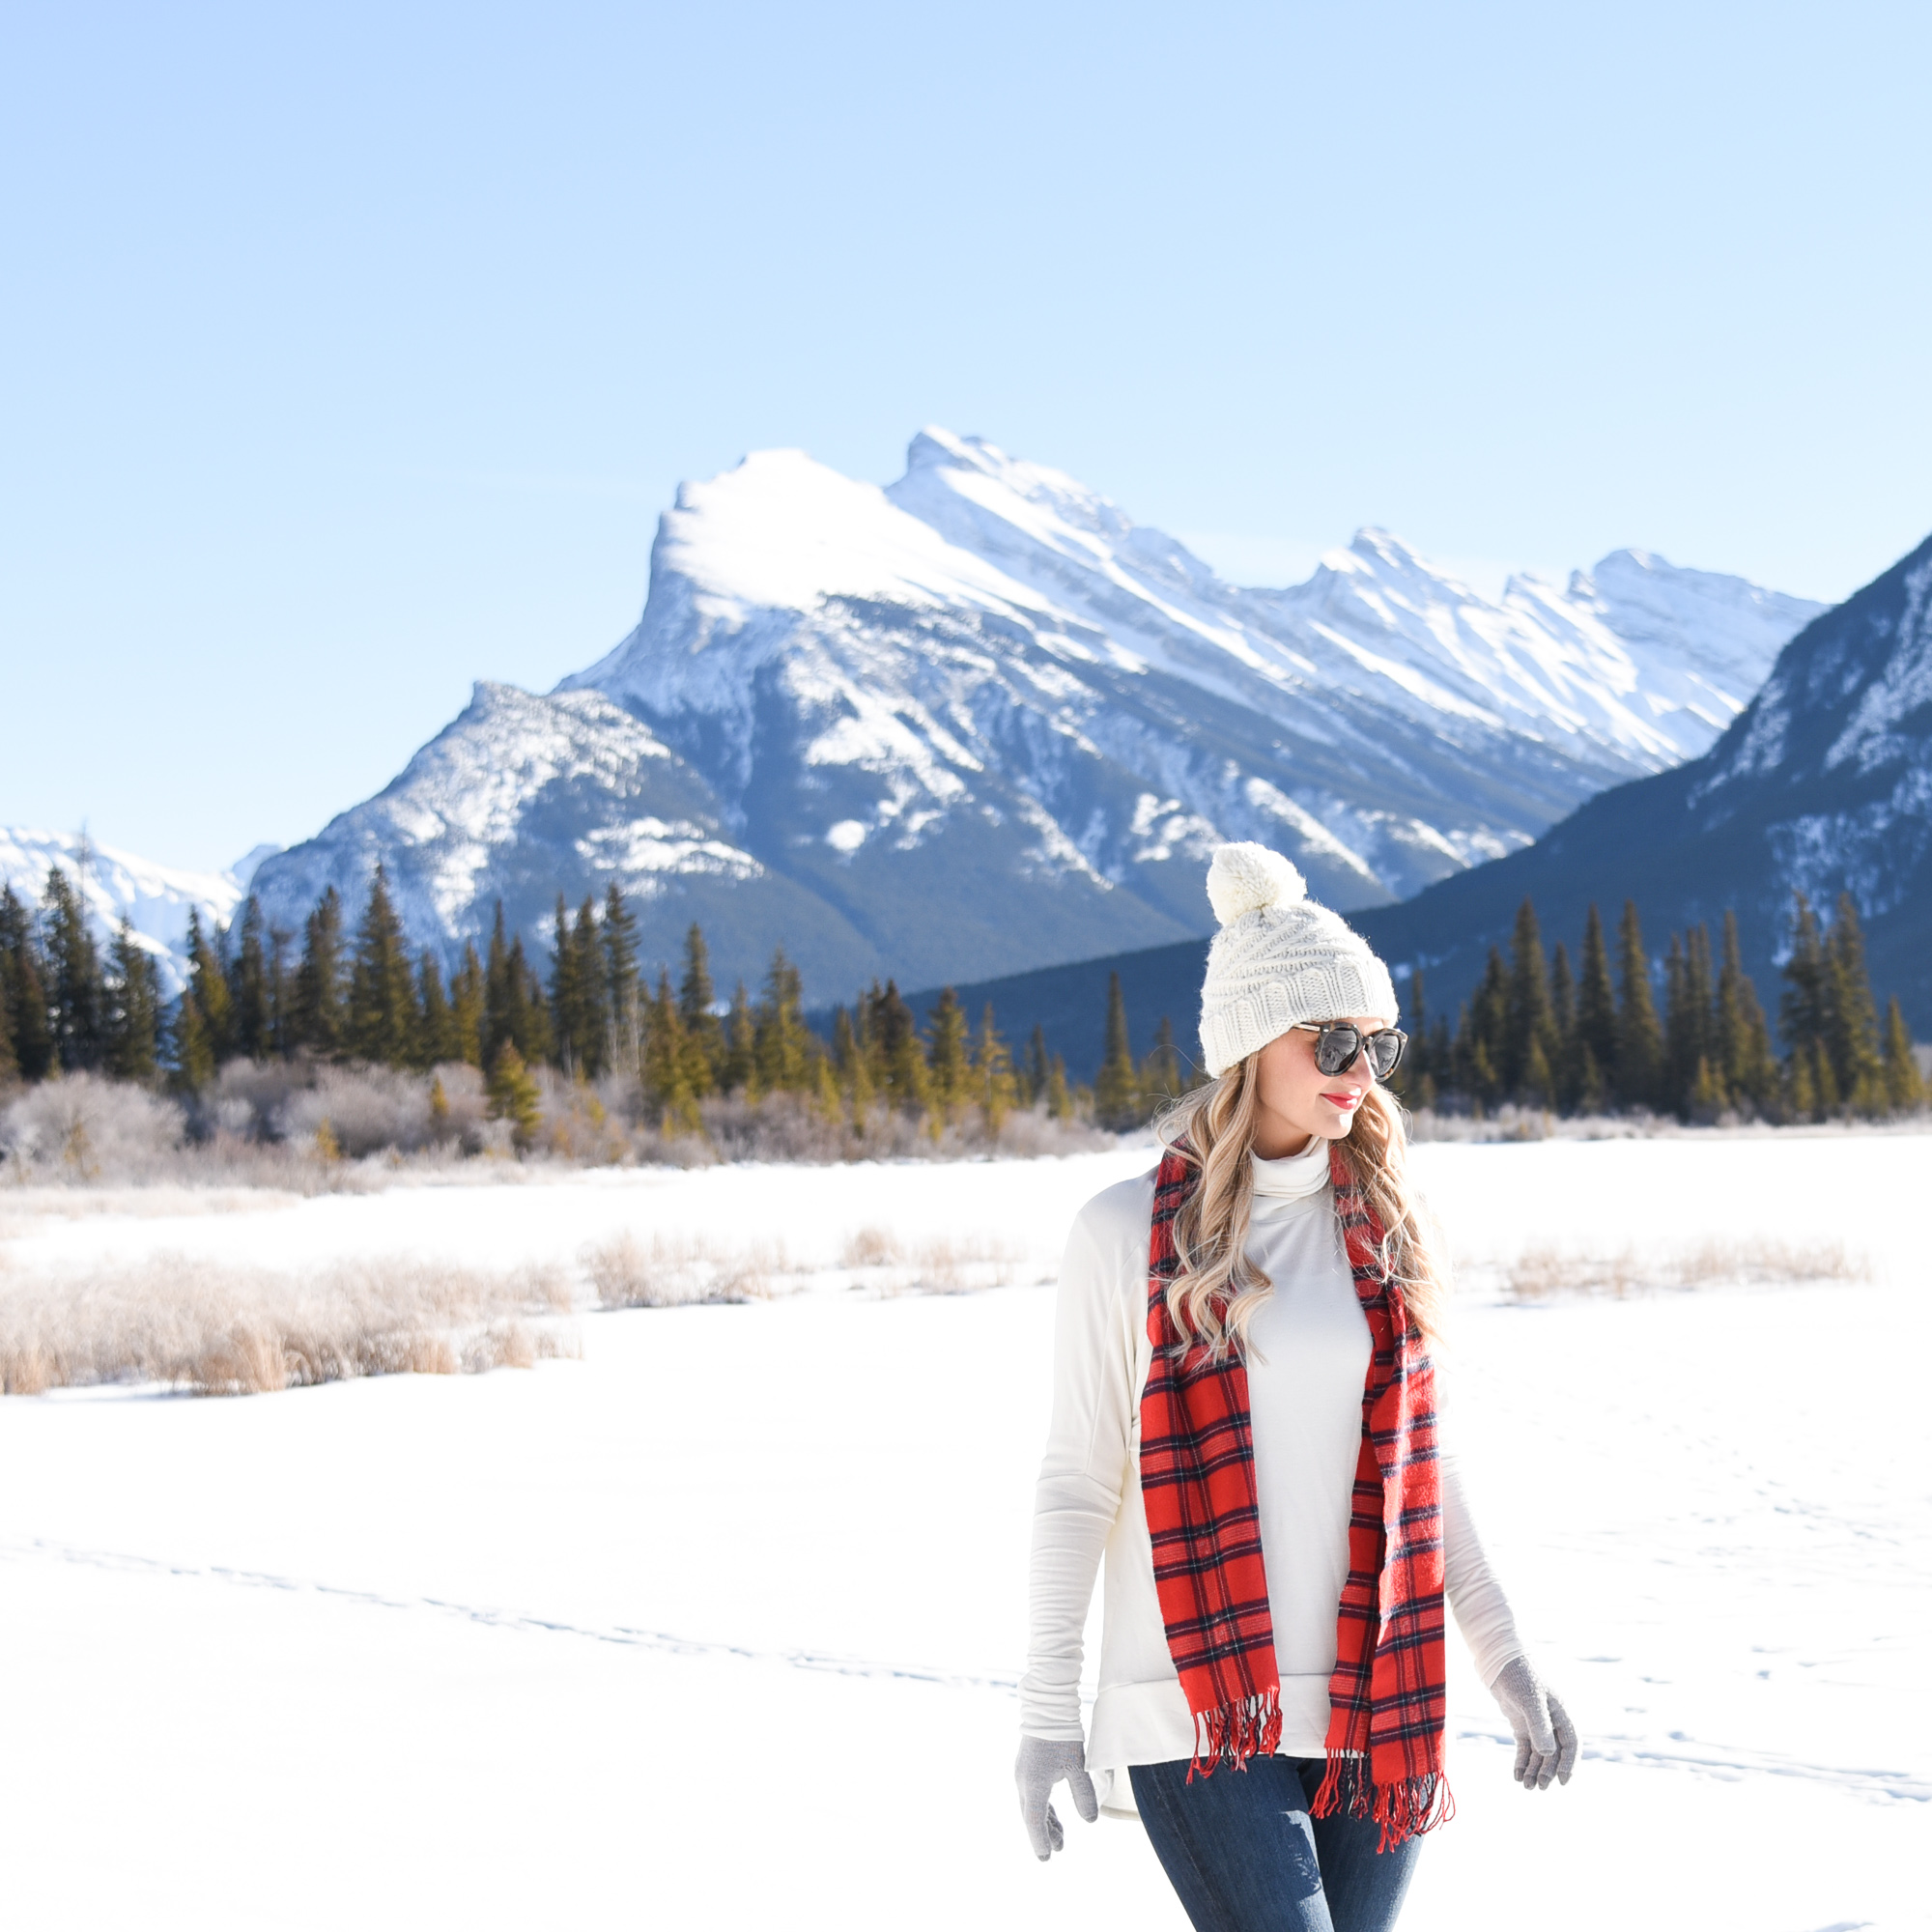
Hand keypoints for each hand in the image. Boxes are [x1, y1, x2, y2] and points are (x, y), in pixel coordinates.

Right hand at [1015, 1734, 1097, 1858]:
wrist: (1047, 1710)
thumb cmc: (1063, 1737)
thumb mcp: (1077, 1767)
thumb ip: (1084, 1795)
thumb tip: (1091, 1821)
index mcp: (1034, 1785)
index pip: (1034, 1821)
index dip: (1041, 1842)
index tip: (1047, 1858)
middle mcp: (1024, 1782)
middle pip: (1031, 1816)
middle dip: (1044, 1834)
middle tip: (1059, 1850)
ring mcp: (1023, 1774)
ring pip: (1031, 1806)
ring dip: (1044, 1822)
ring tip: (1060, 1837)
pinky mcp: (1026, 1768)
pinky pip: (1032, 1796)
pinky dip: (1042, 1809)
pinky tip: (1052, 1815)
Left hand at [1489, 1655, 1578, 1790]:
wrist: (1498, 1660)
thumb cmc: (1519, 1675)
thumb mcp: (1530, 1700)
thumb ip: (1540, 1726)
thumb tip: (1548, 1754)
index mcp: (1561, 1713)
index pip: (1571, 1743)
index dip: (1570, 1764)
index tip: (1563, 1782)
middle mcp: (1551, 1720)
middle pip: (1554, 1752)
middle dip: (1548, 1771)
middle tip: (1538, 1787)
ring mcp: (1535, 1722)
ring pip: (1539, 1753)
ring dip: (1534, 1770)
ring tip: (1526, 1787)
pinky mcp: (1520, 1723)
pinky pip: (1524, 1747)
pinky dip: (1522, 1761)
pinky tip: (1517, 1776)